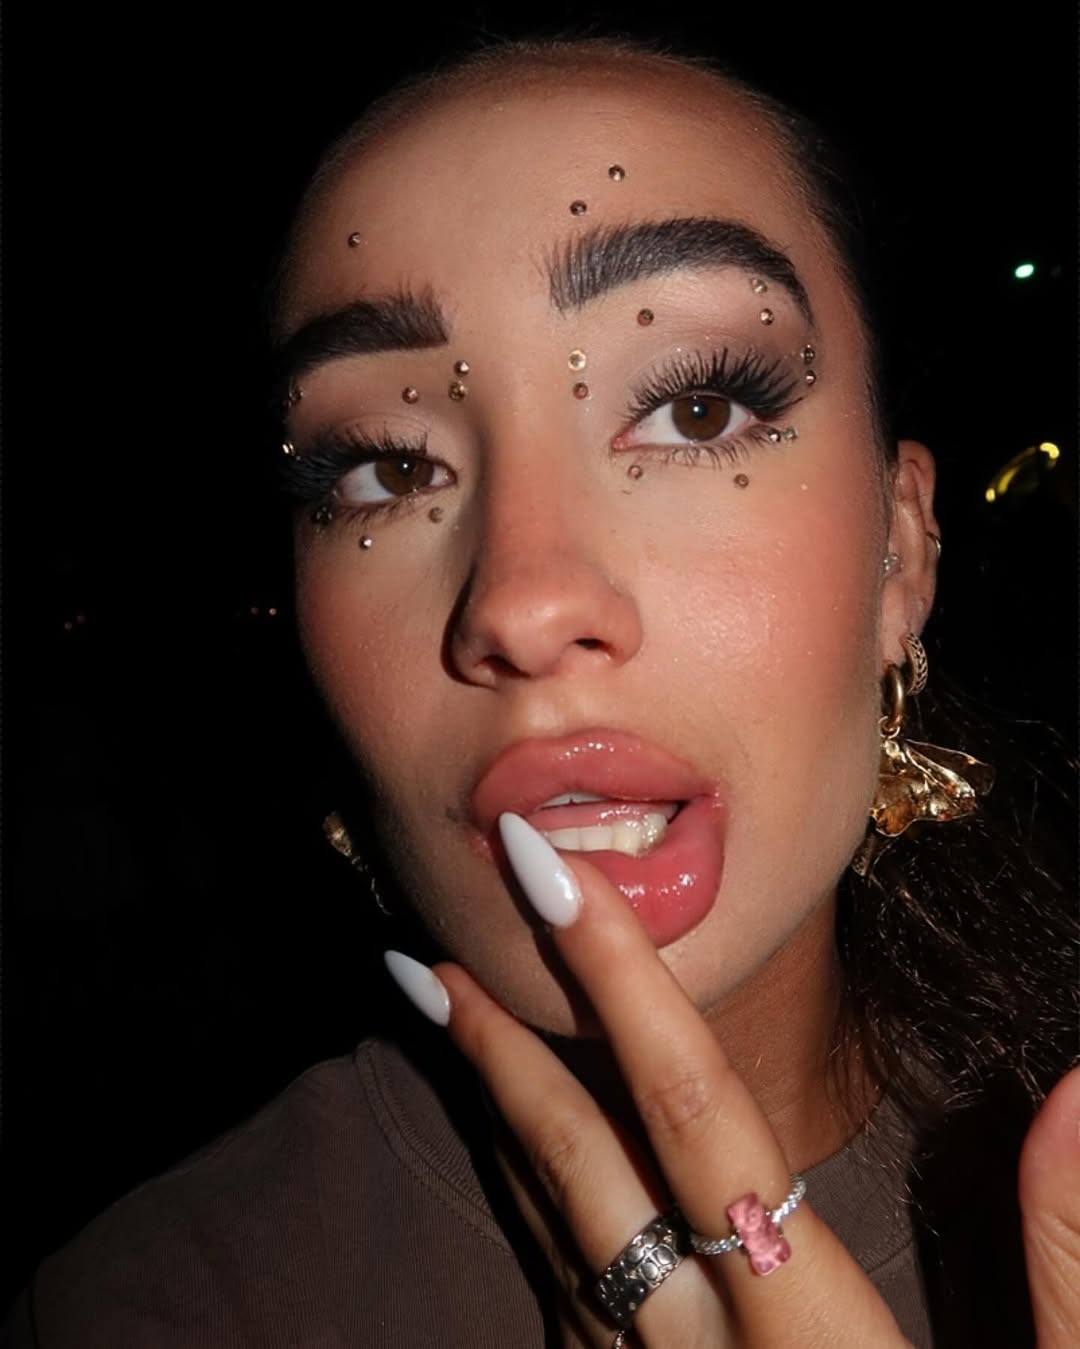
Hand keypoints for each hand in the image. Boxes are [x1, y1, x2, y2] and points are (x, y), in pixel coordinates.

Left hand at [389, 815, 1079, 1345]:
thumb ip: (1074, 1262)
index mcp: (812, 1331)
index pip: (701, 1113)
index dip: (621, 981)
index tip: (552, 877)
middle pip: (586, 1175)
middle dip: (502, 1051)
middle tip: (424, 951)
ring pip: (555, 1239)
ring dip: (495, 1119)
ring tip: (441, 1018)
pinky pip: (565, 1304)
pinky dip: (530, 1208)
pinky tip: (514, 1154)